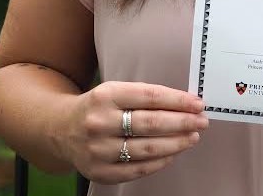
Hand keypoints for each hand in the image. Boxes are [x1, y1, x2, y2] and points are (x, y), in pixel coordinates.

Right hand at [59, 81, 207, 183]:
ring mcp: (98, 149)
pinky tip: (173, 154)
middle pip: (151, 123)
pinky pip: (137, 169)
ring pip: (147, 149)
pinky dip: (160, 162)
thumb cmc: (99, 107)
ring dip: (176, 143)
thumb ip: (145, 96)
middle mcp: (100, 122)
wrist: (60, 129)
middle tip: (202, 121)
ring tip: (192, 137)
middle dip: (182, 122)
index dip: (178, 100)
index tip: (198, 104)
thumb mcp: (116, 91)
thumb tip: (184, 104)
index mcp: (107, 95)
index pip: (151, 97)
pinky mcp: (99, 172)